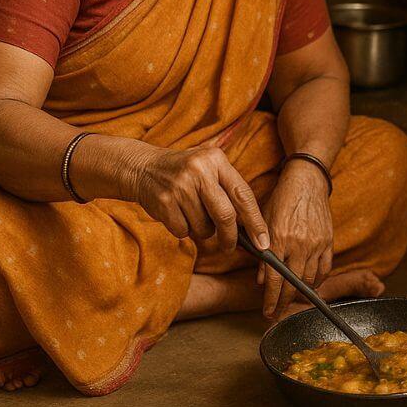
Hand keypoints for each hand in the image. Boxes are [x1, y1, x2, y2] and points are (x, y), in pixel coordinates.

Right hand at [129, 145, 269, 252]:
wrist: (143, 167)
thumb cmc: (186, 173)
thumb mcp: (209, 168)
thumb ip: (229, 190)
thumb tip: (251, 229)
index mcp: (216, 160)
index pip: (243, 195)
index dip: (256, 221)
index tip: (263, 242)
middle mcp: (199, 170)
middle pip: (225, 215)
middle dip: (230, 237)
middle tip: (230, 247)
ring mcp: (180, 186)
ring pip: (204, 227)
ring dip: (202, 230)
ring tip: (192, 214)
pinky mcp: (164, 202)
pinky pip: (184, 231)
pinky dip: (184, 230)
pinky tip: (177, 214)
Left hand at [258, 159, 333, 317]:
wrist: (306, 181)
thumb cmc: (282, 199)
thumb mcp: (264, 222)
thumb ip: (263, 252)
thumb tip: (261, 280)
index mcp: (280, 238)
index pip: (275, 278)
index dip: (271, 299)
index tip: (267, 312)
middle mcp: (299, 244)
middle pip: (292, 284)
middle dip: (283, 302)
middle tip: (277, 313)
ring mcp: (316, 243)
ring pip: (310, 279)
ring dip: (299, 293)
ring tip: (290, 299)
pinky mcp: (328, 241)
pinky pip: (325, 268)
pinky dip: (317, 280)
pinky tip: (309, 284)